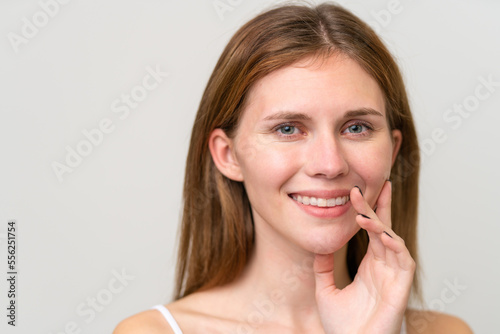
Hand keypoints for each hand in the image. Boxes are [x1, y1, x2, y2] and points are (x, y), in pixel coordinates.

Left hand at [313, 181, 414, 333]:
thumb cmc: (342, 326)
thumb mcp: (325, 290)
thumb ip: (323, 267)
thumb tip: (318, 244)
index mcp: (369, 266)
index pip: (371, 231)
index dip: (367, 210)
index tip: (357, 190)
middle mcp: (383, 267)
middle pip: (384, 228)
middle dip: (378, 206)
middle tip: (367, 185)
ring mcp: (393, 275)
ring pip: (392, 240)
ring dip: (380, 225)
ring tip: (363, 214)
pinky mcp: (401, 287)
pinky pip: (403, 259)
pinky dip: (394, 244)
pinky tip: (381, 234)